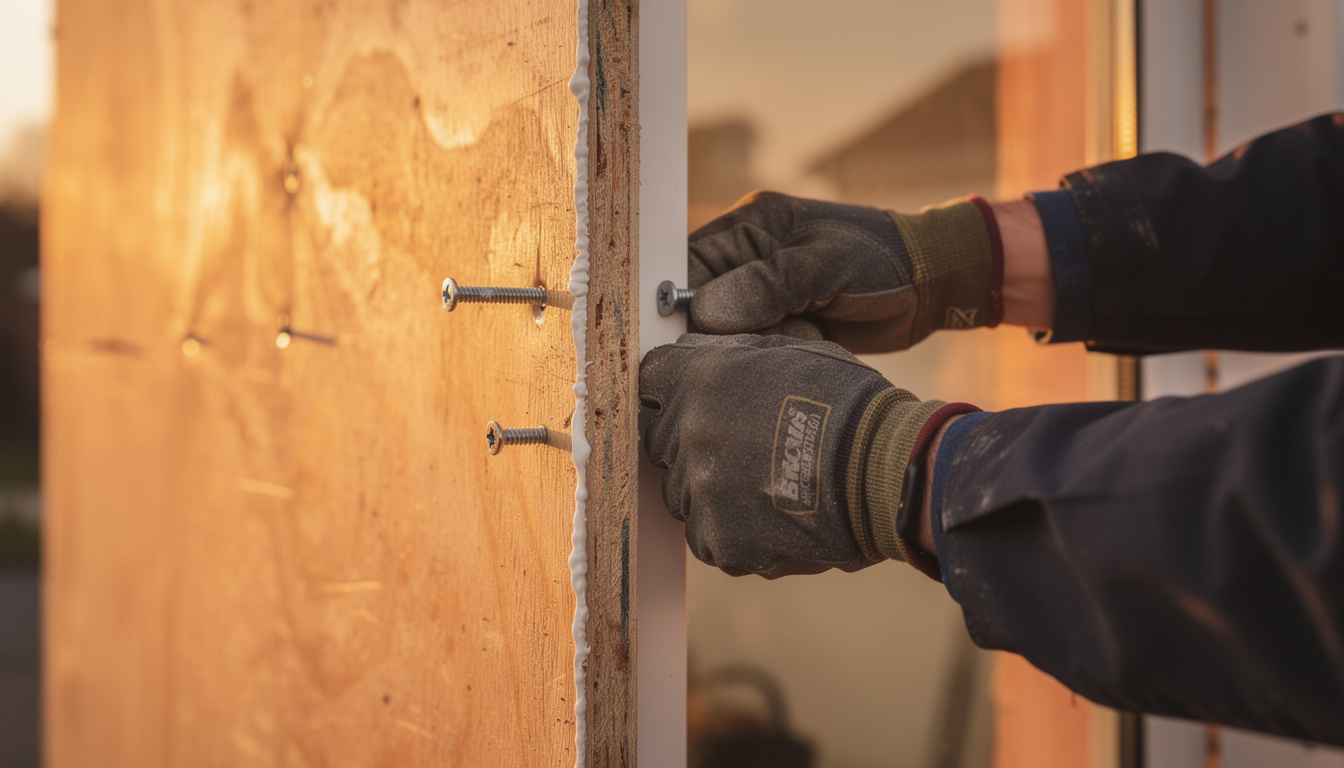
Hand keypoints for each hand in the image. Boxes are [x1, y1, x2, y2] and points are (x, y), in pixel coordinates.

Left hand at [639, 333, 951, 577]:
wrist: (887, 474)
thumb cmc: (847, 404)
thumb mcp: (789, 350)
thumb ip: (730, 351)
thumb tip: (691, 351)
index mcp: (700, 380)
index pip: (649, 382)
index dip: (671, 390)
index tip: (692, 400)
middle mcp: (689, 435)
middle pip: (660, 440)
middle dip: (691, 440)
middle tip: (744, 445)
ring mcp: (700, 492)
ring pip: (681, 491)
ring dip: (710, 487)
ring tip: (764, 482)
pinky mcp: (718, 539)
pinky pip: (707, 534)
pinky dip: (731, 528)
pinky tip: (771, 513)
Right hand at [688, 191, 998, 352]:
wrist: (930, 285)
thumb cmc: (881, 260)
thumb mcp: (825, 266)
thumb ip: (765, 286)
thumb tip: (703, 312)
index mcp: (748, 227)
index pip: (687, 265)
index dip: (681, 303)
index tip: (693, 335)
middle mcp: (746, 259)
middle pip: (702, 307)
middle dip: (732, 330)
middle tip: (780, 328)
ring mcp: (763, 294)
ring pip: (729, 335)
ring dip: (761, 343)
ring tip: (807, 330)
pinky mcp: (781, 324)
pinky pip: (758, 349)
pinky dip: (781, 351)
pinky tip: (814, 340)